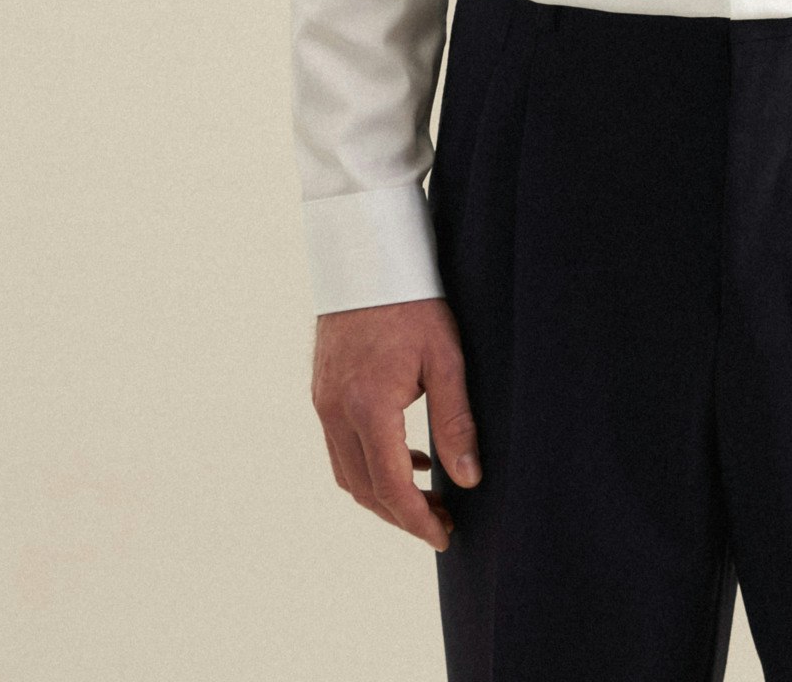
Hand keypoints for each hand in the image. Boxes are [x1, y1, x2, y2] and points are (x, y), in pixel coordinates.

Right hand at [310, 296, 482, 551]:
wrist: (368, 256)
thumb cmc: (413, 301)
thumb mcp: (445, 357)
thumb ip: (456, 421)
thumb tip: (468, 479)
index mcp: (368, 406)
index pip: (390, 486)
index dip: (417, 520)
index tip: (443, 535)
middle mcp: (336, 411)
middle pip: (364, 489)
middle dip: (402, 515)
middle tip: (441, 521)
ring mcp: (323, 402)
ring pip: (348, 473)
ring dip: (383, 494)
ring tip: (427, 494)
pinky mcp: (322, 392)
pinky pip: (341, 447)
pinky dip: (370, 465)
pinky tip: (406, 457)